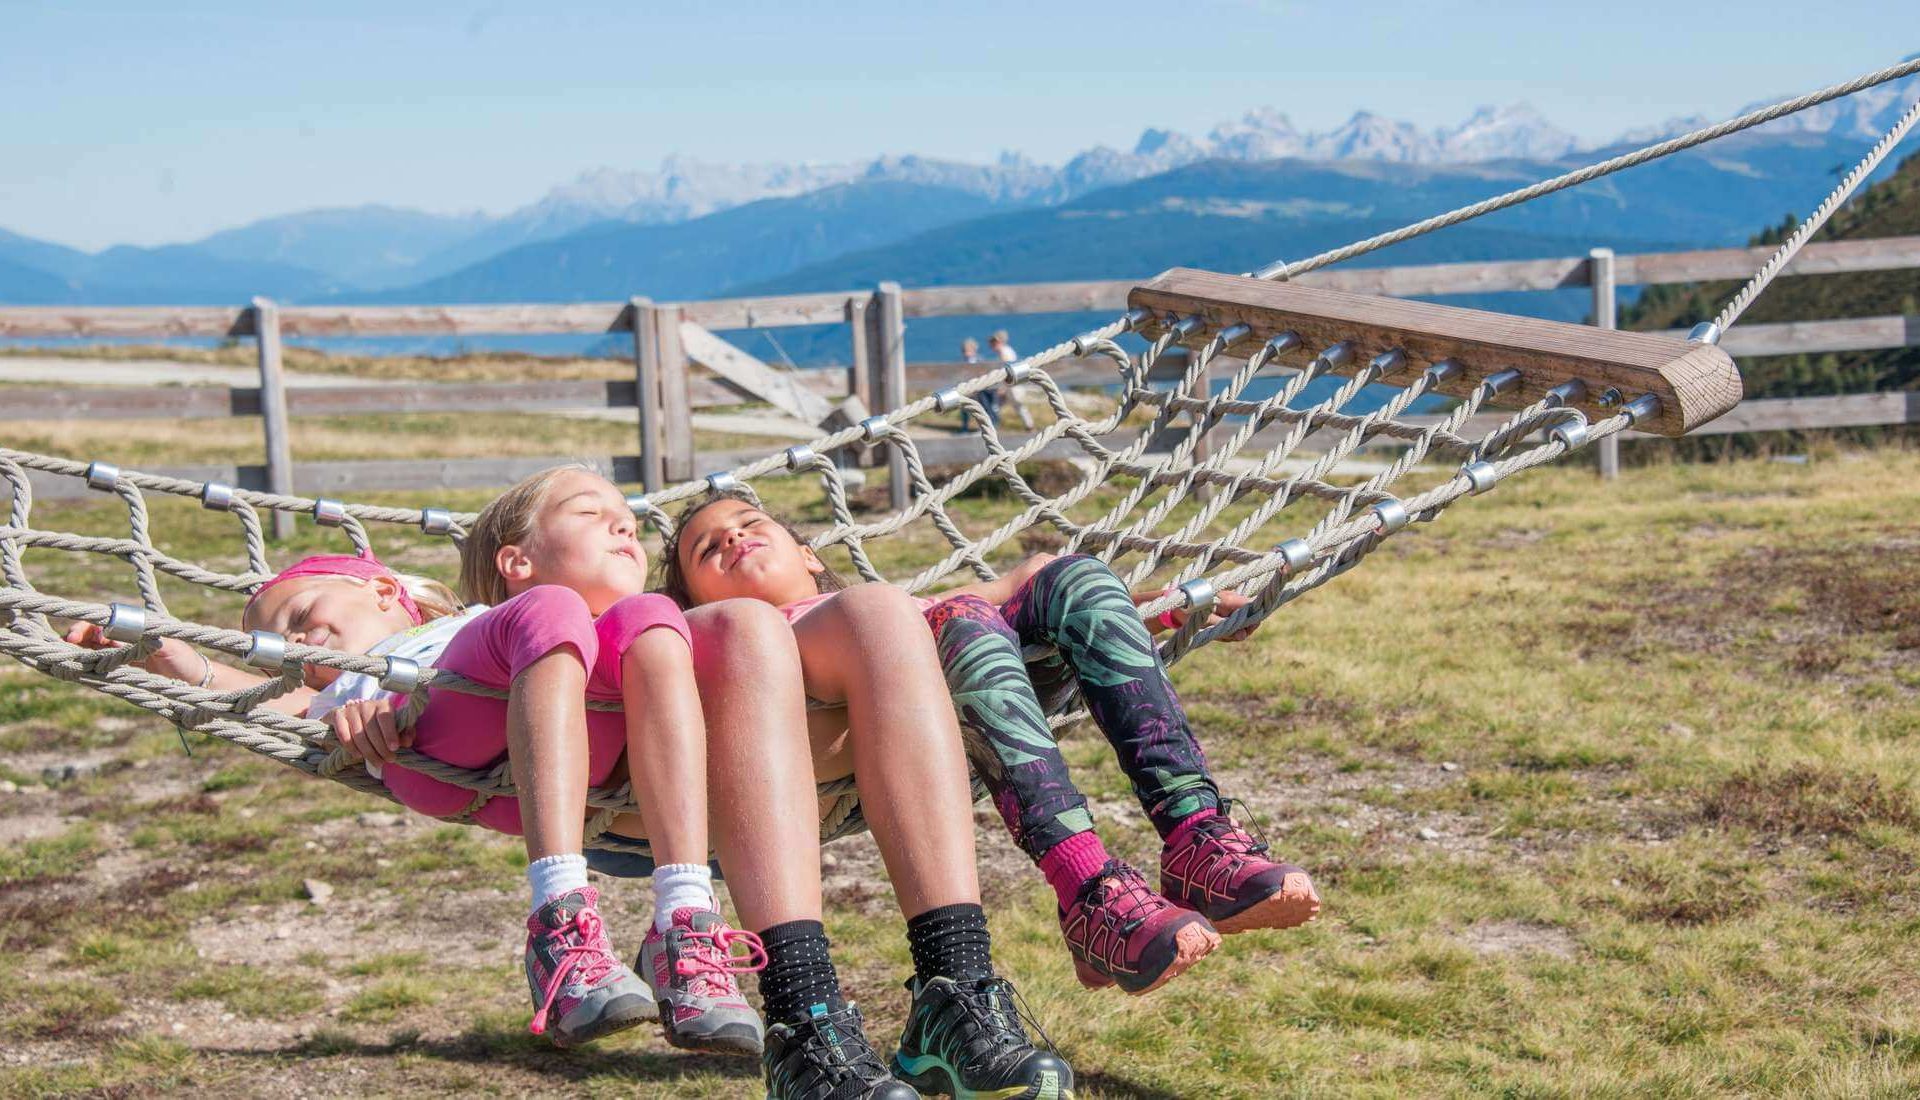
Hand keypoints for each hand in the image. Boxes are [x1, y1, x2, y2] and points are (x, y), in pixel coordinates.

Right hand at [62, 621, 204, 678]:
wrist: (194, 681)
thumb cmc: (185, 659)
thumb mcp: (170, 647)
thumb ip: (152, 639)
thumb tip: (137, 630)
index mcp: (138, 626)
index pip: (108, 620)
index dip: (91, 625)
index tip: (79, 634)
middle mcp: (127, 637)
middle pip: (96, 632)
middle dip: (80, 635)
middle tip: (69, 642)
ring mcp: (123, 652)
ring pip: (95, 647)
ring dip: (81, 649)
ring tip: (69, 653)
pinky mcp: (122, 668)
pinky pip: (101, 663)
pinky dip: (89, 663)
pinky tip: (79, 665)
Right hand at [327, 698, 409, 764]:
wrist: (354, 720)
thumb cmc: (380, 726)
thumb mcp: (395, 729)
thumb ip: (404, 733)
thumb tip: (407, 741)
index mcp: (383, 705)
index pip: (386, 717)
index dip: (390, 733)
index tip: (394, 748)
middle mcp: (366, 704)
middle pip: (372, 728)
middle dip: (381, 748)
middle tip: (387, 761)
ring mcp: (351, 709)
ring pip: (358, 733)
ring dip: (368, 751)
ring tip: (377, 762)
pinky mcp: (337, 714)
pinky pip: (342, 732)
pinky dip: (350, 746)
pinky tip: (358, 755)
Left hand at [1158, 589, 1261, 642]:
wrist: (1170, 607)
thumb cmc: (1186, 610)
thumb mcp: (1204, 620)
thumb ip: (1224, 627)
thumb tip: (1242, 635)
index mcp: (1228, 599)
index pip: (1251, 606)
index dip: (1253, 620)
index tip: (1245, 632)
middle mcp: (1229, 602)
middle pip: (1247, 618)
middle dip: (1241, 630)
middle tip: (1227, 636)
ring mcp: (1224, 609)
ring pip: (1238, 624)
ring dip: (1230, 633)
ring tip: (1214, 633)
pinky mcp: (1219, 615)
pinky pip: (1228, 626)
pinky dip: (1223, 632)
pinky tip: (1211, 632)